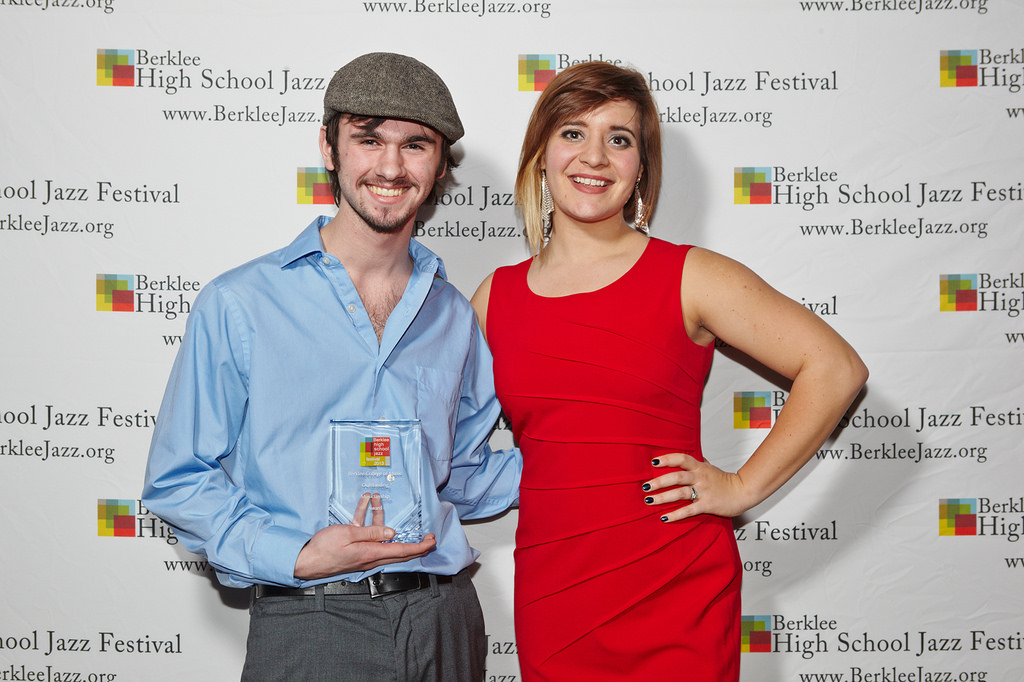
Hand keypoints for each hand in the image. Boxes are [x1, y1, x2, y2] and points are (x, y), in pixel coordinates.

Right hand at [294, 493, 436, 579]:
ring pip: (381, 538)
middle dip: (415, 543)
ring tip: (377, 498)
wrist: (305, 561)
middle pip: (398, 550)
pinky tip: (363, 504)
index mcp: (371, 553)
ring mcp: (362, 554)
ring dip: (381, 517)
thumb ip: (371, 533)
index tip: (431, 541)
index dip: (419, 546)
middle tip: (428, 537)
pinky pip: (366, 535)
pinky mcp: (354, 550)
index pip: (402, 551)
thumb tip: (392, 533)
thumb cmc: (324, 549)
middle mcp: (370, 556)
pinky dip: (367, 520)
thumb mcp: (348, 535)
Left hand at [642, 454, 752, 521]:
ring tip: (649, 500)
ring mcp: (704, 491)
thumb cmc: (725, 480)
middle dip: (659, 481)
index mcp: (700, 467)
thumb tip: (689, 456)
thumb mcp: (711, 467)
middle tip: (645, 486)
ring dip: (663, 497)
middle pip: (677, 476)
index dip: (667, 459)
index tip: (654, 462)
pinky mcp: (707, 505)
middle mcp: (700, 477)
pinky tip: (664, 517)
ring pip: (680, 493)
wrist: (743, 492)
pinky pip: (689, 510)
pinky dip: (675, 514)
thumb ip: (699, 462)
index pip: (682, 459)